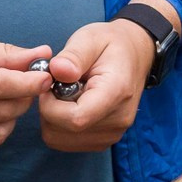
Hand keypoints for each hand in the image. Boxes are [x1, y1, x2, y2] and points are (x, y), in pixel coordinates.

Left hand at [39, 18, 152, 152]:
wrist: (134, 56)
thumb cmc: (110, 45)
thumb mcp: (91, 39)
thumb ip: (73, 55)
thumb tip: (57, 70)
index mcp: (116, 93)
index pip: (76, 119)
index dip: (51, 105)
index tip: (48, 85)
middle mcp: (118, 120)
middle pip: (63, 131)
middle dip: (48, 109)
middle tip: (56, 85)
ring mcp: (112, 134)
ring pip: (59, 139)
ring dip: (52, 117)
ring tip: (64, 93)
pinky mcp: (104, 140)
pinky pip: (65, 142)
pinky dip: (58, 125)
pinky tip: (69, 104)